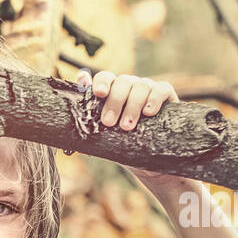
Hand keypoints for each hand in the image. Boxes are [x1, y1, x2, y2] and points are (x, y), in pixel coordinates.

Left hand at [78, 69, 185, 188]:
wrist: (150, 159)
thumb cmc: (123, 145)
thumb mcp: (106, 138)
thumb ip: (91, 128)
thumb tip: (71, 129)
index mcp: (112, 92)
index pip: (105, 78)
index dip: (101, 82)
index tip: (98, 94)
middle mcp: (129, 86)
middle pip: (122, 82)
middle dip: (114, 102)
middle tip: (109, 123)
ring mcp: (147, 88)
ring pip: (140, 86)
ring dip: (132, 105)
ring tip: (127, 126)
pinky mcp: (165, 94)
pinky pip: (161, 89)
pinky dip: (154, 99)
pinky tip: (149, 112)